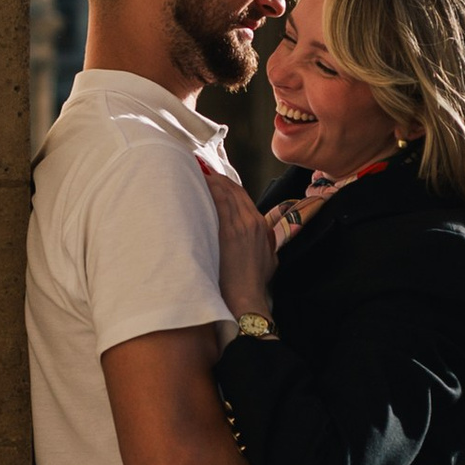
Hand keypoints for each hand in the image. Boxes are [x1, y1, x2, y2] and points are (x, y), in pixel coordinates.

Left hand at [204, 162, 279, 319]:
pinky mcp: (229, 233)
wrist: (247, 298)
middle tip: (201, 166)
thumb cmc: (253, 284)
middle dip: (217, 176)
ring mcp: (241, 225)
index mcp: (262, 226)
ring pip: (226, 193)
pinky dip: (210, 190)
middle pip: (233, 190)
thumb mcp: (268, 260)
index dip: (227, 184)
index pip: (243, 196)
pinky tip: (199, 182)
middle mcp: (253, 221)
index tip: (214, 176)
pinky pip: (219, 203)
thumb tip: (258, 238)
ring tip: (196, 168)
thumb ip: (264, 244)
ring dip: (211, 179)